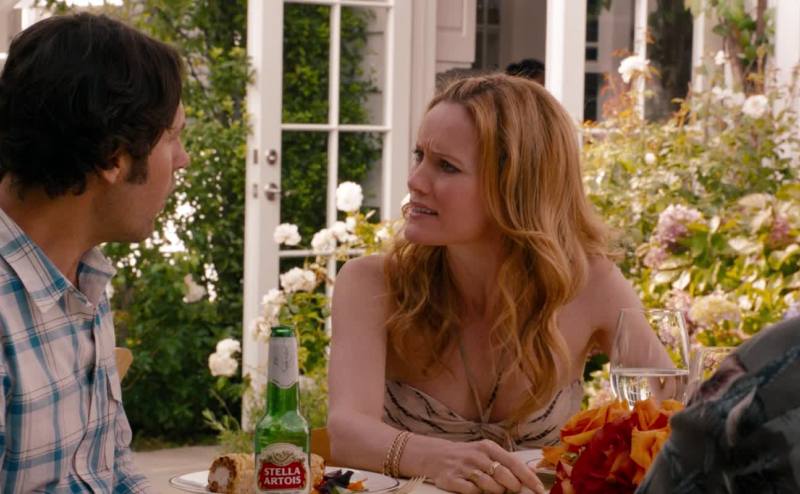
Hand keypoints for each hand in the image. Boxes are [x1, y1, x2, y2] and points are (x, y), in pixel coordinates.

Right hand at [422, 439, 545, 493]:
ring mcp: (464, 468)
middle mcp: (477, 455)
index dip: (529, 478)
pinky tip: (473, 487)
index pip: (514, 463)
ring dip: (494, 491)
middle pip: (504, 477)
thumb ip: (508, 462)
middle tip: (509, 488)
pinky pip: (472, 492)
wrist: (436, 456)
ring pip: (490, 487)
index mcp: (489, 447)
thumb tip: (533, 473)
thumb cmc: (468, 456)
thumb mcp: (487, 452)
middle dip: (511, 486)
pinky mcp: (452, 479)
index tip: (540, 490)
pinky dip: (476, 493)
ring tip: (489, 486)